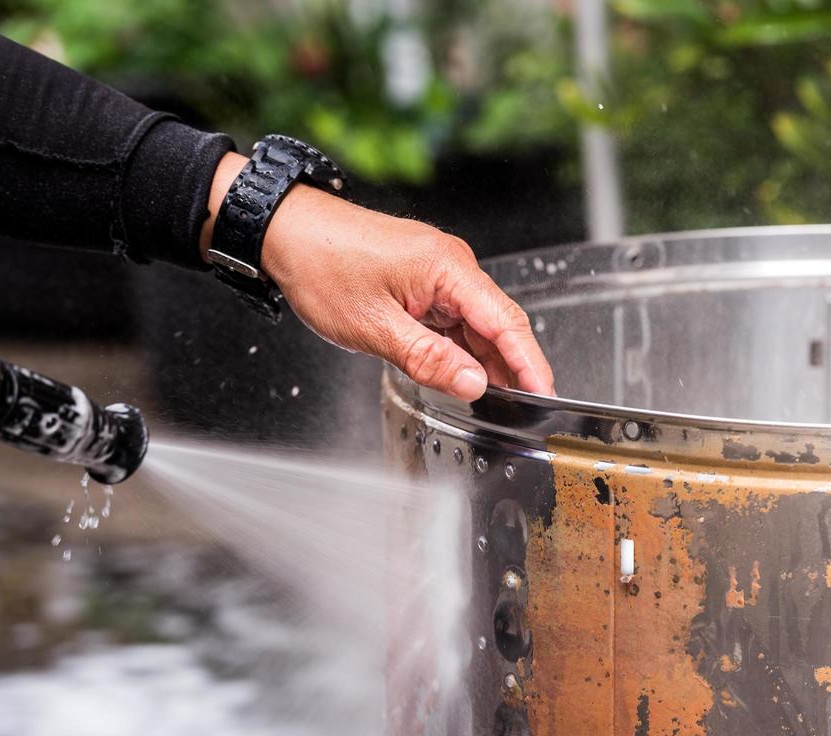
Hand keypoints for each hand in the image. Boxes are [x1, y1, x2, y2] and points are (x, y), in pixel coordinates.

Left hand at [203, 153, 554, 401]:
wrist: (284, 230)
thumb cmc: (321, 265)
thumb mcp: (375, 327)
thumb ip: (429, 359)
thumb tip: (474, 384)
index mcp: (448, 268)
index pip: (505, 321)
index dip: (530, 363)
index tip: (545, 395)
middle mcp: (451, 265)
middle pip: (497, 324)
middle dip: (512, 367)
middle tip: (524, 410)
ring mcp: (437, 272)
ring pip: (475, 325)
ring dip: (484, 361)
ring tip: (495, 401)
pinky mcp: (421, 279)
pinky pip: (453, 319)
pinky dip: (460, 348)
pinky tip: (460, 373)